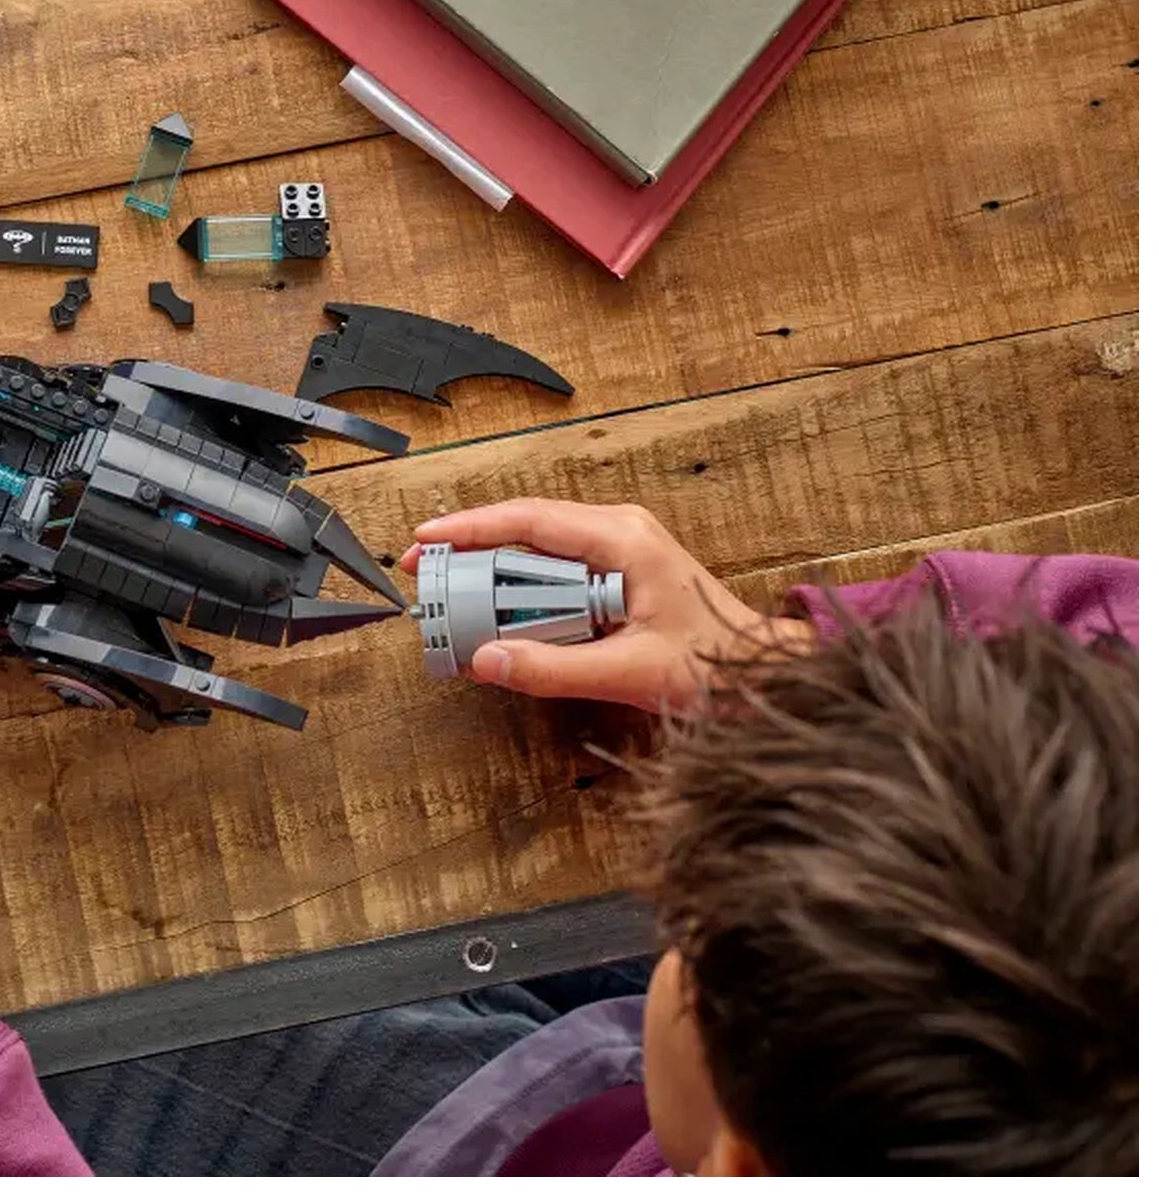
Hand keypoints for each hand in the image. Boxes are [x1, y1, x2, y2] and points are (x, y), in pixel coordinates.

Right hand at [400, 499, 803, 712]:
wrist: (766, 672)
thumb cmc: (719, 664)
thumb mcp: (631, 673)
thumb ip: (555, 669)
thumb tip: (488, 661)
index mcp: (624, 539)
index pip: (530, 520)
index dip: (471, 527)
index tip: (428, 538)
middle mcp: (621, 531)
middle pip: (526, 527)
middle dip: (471, 546)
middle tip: (427, 569)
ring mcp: (621, 548)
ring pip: (539, 546)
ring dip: (494, 568)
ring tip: (452, 592)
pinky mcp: (620, 571)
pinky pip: (557, 568)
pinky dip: (521, 585)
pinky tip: (500, 610)